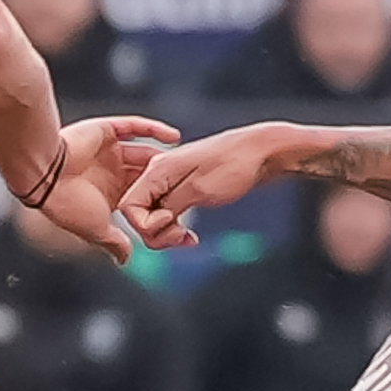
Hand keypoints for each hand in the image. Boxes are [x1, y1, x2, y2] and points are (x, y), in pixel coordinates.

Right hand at [38, 115, 179, 262]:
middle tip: (190, 182)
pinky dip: (154, 130)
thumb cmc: (66, 204)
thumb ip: (114, 242)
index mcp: (110, 194)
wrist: (45, 175)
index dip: (159, 202)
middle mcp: (111, 172)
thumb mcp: (96, 229)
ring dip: (164, 156)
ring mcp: (110, 150)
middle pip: (147, 174)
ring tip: (184, 161)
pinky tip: (174, 137)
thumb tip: (125, 260)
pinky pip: (135, 127)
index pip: (142, 197)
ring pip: (144, 151)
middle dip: (167, 180)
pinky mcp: (107, 131)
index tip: (180, 208)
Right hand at [119, 123, 285, 249]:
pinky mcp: (182, 189)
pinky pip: (167, 214)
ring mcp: (170, 182)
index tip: (171, 223)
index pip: (128, 206)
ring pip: (153, 217)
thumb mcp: (199, 190)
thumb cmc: (235, 165)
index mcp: (157, 170)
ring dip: (166, 234)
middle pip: (138, 214)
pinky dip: (175, 228)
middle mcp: (159, 174)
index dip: (144, 224)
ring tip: (188, 238)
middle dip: (156, 233)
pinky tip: (190, 235)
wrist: (262, 152)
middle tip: (182, 236)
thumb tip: (150, 222)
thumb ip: (169, 206)